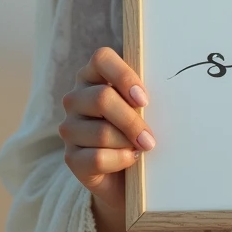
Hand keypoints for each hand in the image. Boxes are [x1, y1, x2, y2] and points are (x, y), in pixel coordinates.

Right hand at [59, 47, 155, 212]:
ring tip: (141, 148)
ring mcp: (70, 127)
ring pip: (101, 132)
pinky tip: (130, 159)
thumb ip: (141, 95)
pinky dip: (119, 160)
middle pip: (102, 98)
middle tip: (150, 138)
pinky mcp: (71, 157)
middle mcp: (76, 98)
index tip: (144, 100)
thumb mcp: (142, 106)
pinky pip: (96, 158)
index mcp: (93, 75)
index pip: (101, 58)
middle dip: (131, 121)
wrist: (129, 172)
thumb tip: (162, 92)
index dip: (124, 76)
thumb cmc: (138, 128)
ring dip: (127, 143)